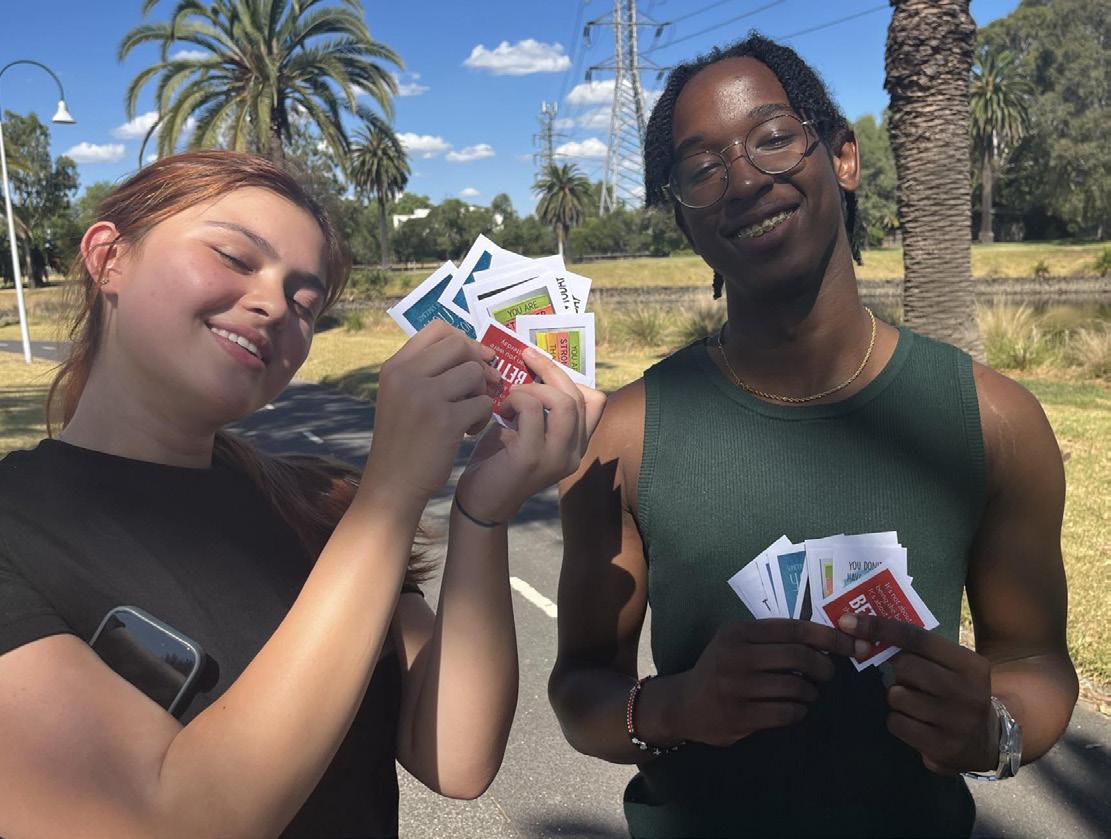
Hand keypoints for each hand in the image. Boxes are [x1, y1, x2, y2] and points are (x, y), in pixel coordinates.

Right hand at [364, 321, 500, 500]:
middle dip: (478, 365)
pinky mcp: (446, 421)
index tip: (474, 359)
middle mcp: (407, 376)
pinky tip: (468, 431)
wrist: (393, 482)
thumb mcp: (401, 395)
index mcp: (395, 366)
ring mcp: (426, 397)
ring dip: (482, 393)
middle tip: (480, 387)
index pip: (438, 329)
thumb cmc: (404, 439)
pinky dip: (483, 417)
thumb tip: (476, 351)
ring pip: (475, 373)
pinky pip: (483, 403)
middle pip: (460, 346)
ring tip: (471, 413)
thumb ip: (426, 370)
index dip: (464, 340)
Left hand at [454, 348, 605, 522]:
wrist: (480, 502)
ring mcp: (556, 458)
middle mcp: (574, 453)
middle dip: (550, 370)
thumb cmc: (499, 461)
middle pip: (578, 396)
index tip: (544, 368)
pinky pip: (531, 411)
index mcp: (577, 445)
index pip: (596, 401)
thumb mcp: (527, 430)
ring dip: (532, 388)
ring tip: (511, 395)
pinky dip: (515, 401)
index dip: (572, 378)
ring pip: (563, 402)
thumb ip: (540, 408)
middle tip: (526, 358)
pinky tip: (501, 411)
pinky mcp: (532, 458)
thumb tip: (536, 367)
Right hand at [676, 619, 854, 747]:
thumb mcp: (738, 643)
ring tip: (808, 692)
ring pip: (795, 687)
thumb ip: (773, 638)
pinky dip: (799, 711)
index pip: (793, 629)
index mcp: (737, 633)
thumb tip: (826, 639)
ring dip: (811, 692)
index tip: (850, 644)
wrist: (685, 705)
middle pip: (798, 657)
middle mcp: (735, 657)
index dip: (827, 636)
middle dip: (823, 666)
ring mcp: (737, 688)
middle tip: (828, 673)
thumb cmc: (721, 668)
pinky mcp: (740, 716)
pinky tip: (795, 709)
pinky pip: (786, 713)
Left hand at [838, 613, 996, 774]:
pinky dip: (897, 721)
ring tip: (916, 704)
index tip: (847, 621)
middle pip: (904, 666)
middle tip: (907, 680)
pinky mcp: (944, 746)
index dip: (879, 627)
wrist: (986, 742)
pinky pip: (896, 723)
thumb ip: (919, 650)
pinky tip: (916, 724)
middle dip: (895, 671)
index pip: (916, 637)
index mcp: (970, 665)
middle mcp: (968, 691)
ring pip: (896, 696)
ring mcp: (957, 721)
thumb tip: (864, 632)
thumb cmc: (956, 693)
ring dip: (896, 698)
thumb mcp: (951, 668)